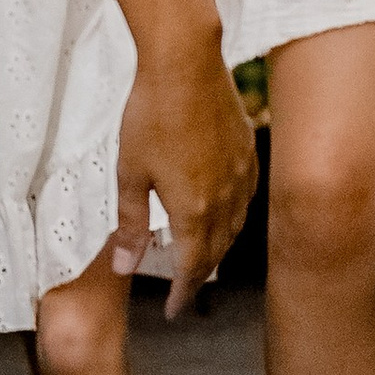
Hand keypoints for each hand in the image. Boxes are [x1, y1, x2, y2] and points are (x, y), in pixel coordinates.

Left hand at [110, 16, 258, 312]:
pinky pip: (246, 197)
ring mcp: (242, 173)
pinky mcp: (248, 150)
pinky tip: (223, 209)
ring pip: (236, 225)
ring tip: (202, 254)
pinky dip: (234, 215)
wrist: (186, 64)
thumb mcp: (130, 174)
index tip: (172, 309)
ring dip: (219, 246)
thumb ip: (129, 225)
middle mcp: (225, 198)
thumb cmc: (152, 115)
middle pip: (217, 251)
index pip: (192, 267)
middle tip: (184, 286)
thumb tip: (125, 266)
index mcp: (193, 210)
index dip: (182, 293)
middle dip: (200, 273)